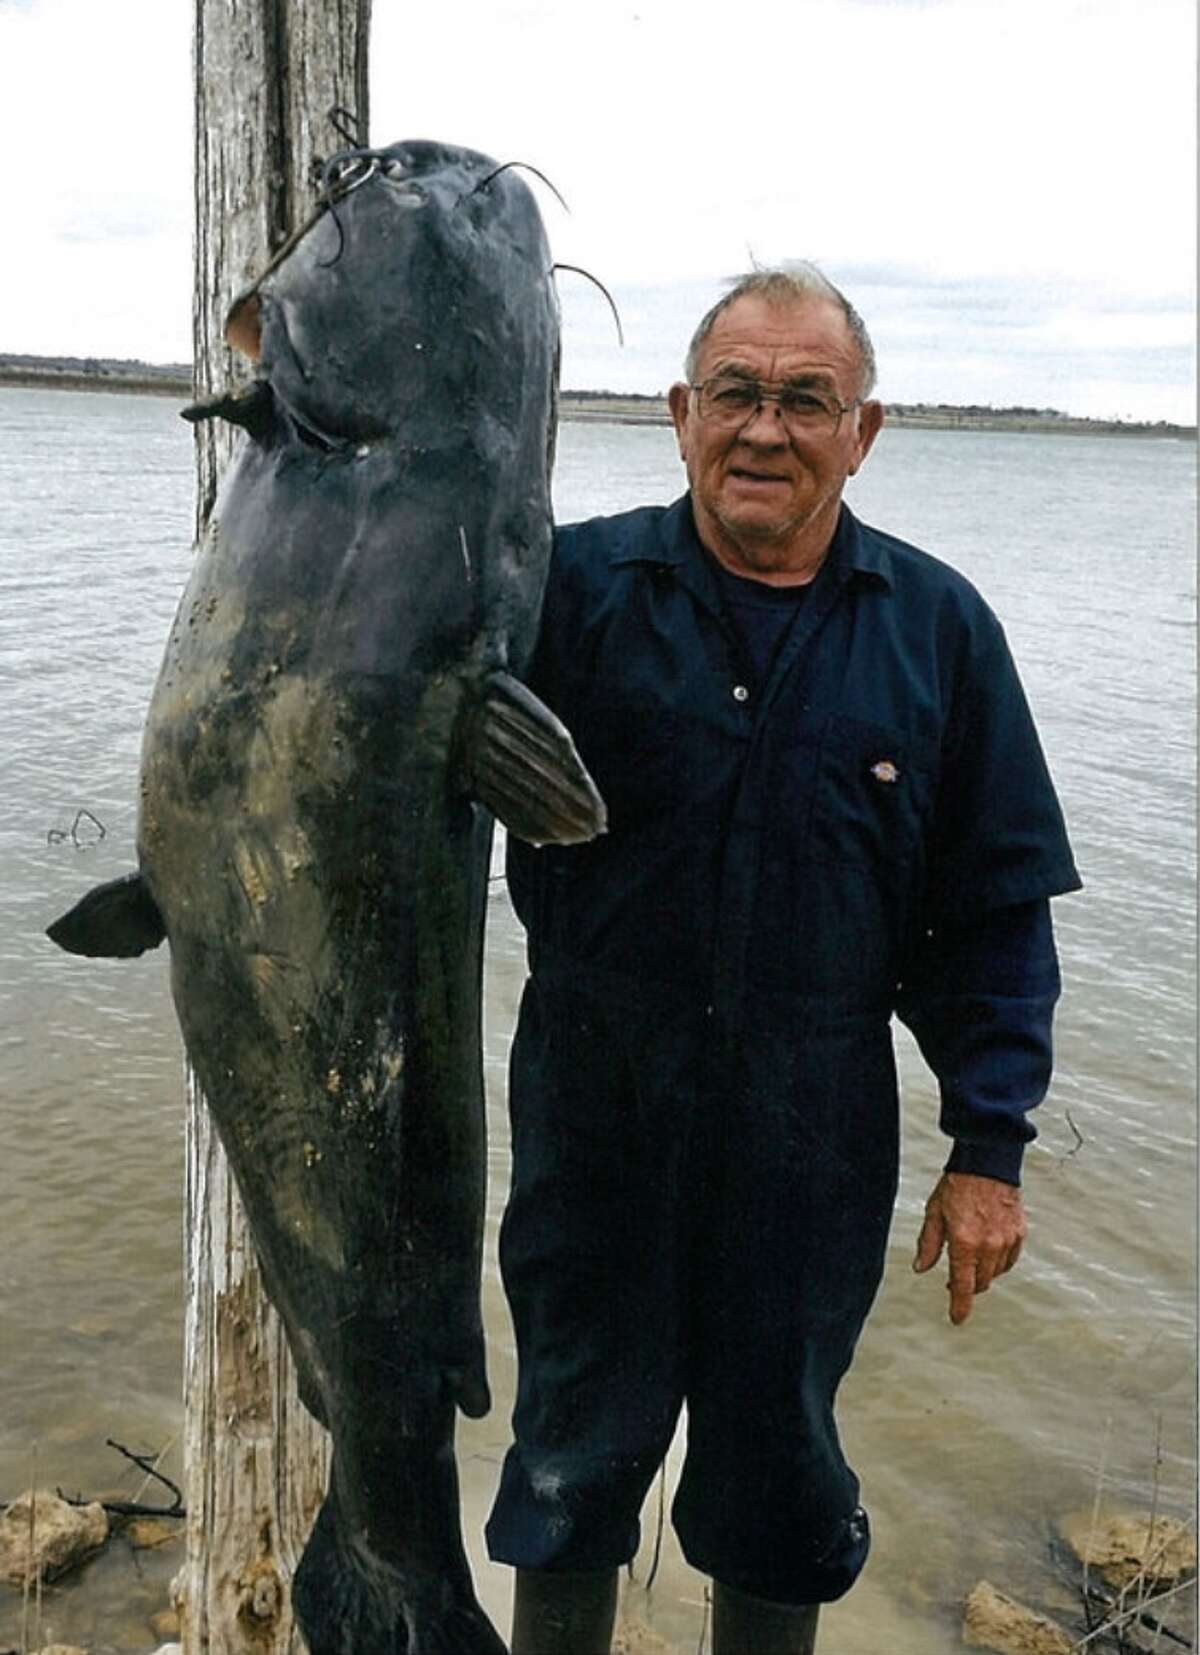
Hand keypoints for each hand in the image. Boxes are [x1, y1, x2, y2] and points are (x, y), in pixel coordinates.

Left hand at [912, 1172, 1026, 1324]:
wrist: (987, 1163)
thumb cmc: (957, 1186)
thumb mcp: (934, 1213)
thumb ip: (928, 1244)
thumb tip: (921, 1268)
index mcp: (965, 1243)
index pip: (962, 1286)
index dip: (959, 1307)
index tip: (957, 1320)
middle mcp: (989, 1246)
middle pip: (980, 1283)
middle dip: (968, 1286)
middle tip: (955, 1279)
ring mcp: (1007, 1240)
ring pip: (996, 1273)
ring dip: (983, 1273)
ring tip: (971, 1258)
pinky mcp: (1019, 1233)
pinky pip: (1010, 1260)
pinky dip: (999, 1262)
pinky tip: (989, 1252)